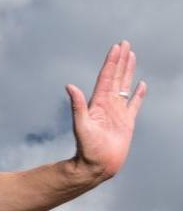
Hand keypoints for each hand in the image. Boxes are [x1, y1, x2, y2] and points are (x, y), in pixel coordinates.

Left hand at [66, 41, 146, 181]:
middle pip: (116, 77)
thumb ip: (78, 105)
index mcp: (98, 103)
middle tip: (125, 43)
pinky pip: (134, 104)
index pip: (106, 77)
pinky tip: (141, 84)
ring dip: (128, 71)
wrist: (96, 166)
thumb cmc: (87, 149)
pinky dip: (138, 94)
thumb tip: (69, 86)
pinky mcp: (127, 122)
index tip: (116, 47)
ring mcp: (118, 112)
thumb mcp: (81, 125)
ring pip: (125, 86)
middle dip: (120, 60)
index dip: (111, 62)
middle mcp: (108, 104)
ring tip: (132, 56)